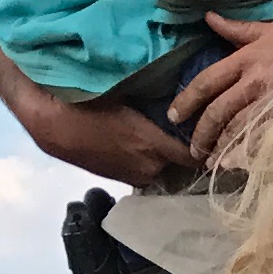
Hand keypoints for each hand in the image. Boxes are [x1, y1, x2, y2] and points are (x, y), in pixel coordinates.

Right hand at [18, 85, 202, 189]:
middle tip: (201, 137)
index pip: (194, 156)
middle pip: (182, 167)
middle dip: (191, 156)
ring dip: (170, 161)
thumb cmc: (86, 102)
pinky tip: (150, 149)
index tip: (224, 141)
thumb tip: (185, 95)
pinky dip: (152, 163)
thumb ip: (156, 99)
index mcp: (151, 146)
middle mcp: (147, 167)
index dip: (209, 149)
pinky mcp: (120, 179)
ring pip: (164, 171)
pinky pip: (146, 172)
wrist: (48, 123)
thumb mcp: (124, 94)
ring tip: (175, 142)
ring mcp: (133, 177)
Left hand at [167, 12, 272, 165]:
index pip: (207, 81)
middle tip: (192, 148)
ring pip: (237, 129)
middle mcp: (254, 82)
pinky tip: (237, 164)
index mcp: (246, 59)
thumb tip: (209, 18)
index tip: (175, 116)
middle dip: (201, 132)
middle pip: (218, 111)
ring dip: (220, 147)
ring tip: (211, 160)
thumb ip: (239, 29)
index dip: (188, 100)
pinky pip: (262, 140)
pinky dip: (246, 154)